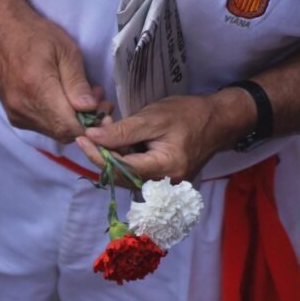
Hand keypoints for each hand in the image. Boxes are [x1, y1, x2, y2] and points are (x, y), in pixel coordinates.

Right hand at [0, 5, 111, 142]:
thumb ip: (77, 82)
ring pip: (53, 132)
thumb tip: (90, 108)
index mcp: (36, 88)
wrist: (0, 31)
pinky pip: (41, 126)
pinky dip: (56, 118)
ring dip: (71, 120)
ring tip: (80, 96)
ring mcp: (15, 114)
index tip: (104, 108)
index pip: (69, 126)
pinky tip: (62, 100)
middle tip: (97, 99)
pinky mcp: (13, 116)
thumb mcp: (66, 50)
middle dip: (85, 122)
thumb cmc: (35, 34)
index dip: (91, 124)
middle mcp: (23, 107)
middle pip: (62, 133)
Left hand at [75, 88, 255, 182]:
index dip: (97, 155)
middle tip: (94, 127)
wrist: (218, 121)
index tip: (81, 137)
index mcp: (164, 169)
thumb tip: (92, 137)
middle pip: (119, 175)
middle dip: (101, 152)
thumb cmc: (189, 115)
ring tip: (106, 126)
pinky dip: (121, 154)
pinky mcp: (159, 180)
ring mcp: (161, 185)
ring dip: (110, 152)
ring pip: (123, 173)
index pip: (120, 169)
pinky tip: (118, 136)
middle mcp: (162, 185)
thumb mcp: (154, 118)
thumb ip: (122, 131)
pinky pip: (133, 170)